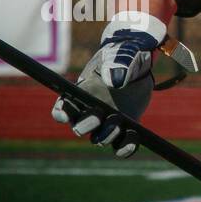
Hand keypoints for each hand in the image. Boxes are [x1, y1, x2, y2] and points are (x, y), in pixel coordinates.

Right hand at [51, 12, 165, 157]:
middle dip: (86, 125)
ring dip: (107, 135)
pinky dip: (126, 147)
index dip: (61, 114)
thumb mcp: (121, 54)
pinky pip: (122, 145)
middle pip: (80, 128)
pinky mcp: (126, 128)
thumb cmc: (124, 55)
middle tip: (98, 115)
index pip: (62, 109)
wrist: (139, 63)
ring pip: (100, 139)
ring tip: (119, 122)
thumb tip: (114, 80)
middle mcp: (90, 112)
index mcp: (80, 93)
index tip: (65, 115)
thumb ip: (117, 63)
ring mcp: (107, 122)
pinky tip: (134, 139)